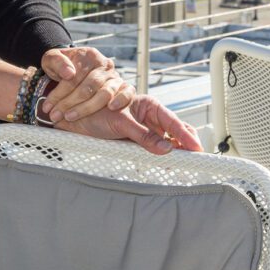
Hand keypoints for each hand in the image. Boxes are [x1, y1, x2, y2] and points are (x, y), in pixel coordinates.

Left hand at [40, 46, 132, 122]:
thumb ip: (57, 63)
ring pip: (104, 93)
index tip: (48, 106)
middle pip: (89, 86)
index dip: (60, 93)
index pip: (74, 77)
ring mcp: (115, 76)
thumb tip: (69, 73)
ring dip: (87, 108)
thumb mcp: (52, 59)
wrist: (73, 67)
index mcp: (88, 55)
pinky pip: (127, 92)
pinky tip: (111, 108)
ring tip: (70, 117)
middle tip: (56, 115)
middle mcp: (104, 64)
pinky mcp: (124, 86)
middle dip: (70, 103)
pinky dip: (121, 99)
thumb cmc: (61, 65)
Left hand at [56, 94, 203, 154]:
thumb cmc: (94, 113)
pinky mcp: (139, 141)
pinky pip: (156, 149)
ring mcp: (146, 130)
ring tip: (182, 164)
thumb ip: (143, 136)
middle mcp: (150, 117)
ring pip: (168, 141)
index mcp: (148, 105)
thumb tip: (166, 149)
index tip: (196, 148)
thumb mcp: (120, 123)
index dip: (186, 135)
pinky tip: (166, 165)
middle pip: (176, 131)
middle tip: (193, 159)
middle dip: (185, 144)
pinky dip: (163, 157)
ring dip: (176, 152)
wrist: (74, 119)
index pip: (173, 121)